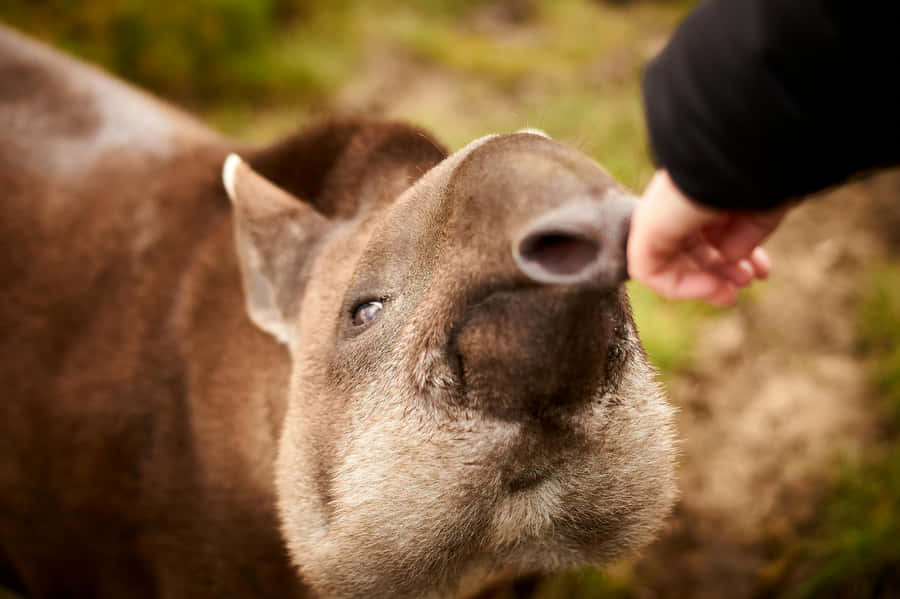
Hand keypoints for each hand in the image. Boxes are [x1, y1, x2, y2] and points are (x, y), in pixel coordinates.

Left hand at [627, 170, 784, 305]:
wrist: (733, 158)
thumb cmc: (755, 177)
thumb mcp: (759, 210)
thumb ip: (747, 236)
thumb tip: (733, 258)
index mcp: (705, 191)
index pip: (715, 228)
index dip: (740, 253)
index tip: (762, 272)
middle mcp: (678, 202)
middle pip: (694, 247)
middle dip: (722, 270)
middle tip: (747, 283)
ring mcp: (658, 216)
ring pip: (672, 261)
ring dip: (702, 283)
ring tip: (730, 294)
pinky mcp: (643, 233)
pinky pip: (652, 271)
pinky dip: (681, 286)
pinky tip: (712, 286)